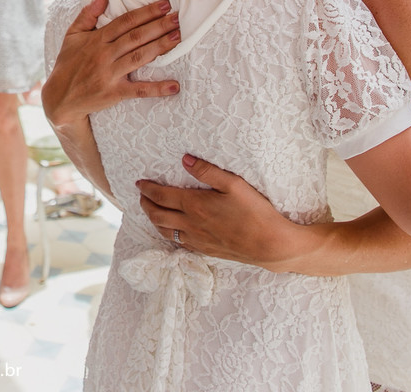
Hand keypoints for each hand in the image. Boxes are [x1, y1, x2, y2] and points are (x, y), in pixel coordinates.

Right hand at [41, 0, 180, 125]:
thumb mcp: (72, 35)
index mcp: (96, 39)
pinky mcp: (113, 93)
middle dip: (159, 26)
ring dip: (160, 47)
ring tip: (178, 37)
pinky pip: (138, 90)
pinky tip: (174, 86)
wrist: (59, 97)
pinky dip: (156, 89)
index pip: (125, 22)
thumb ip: (87, 14)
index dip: (146, 12)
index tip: (164, 5)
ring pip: (139, 57)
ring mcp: (109, 74)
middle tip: (179, 17)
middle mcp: (104, 54)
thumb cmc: (68, 64)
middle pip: (136, 37)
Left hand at [136, 155, 303, 270]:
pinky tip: (171, 230)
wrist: (271, 245)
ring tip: (151, 210)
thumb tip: (184, 159)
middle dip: (145, 204)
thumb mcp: (233, 184)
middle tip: (141, 195)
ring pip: (164, 231)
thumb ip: (206, 171)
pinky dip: (167, 234)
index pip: (161, 196)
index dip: (147, 189)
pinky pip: (178, 243)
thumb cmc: (255, 212)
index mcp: (194, 205)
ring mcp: (196, 239)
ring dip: (153, 219)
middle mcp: (190, 224)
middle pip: (156, 215)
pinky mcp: (205, 250)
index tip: (139, 183)